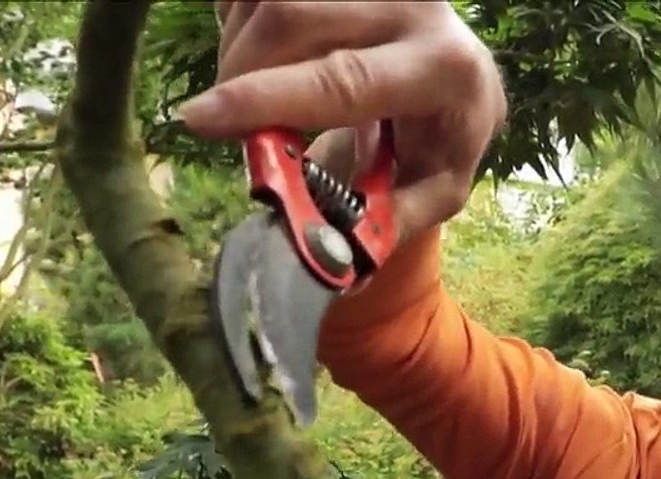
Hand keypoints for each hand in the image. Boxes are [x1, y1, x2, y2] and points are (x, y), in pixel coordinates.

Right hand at [179, 1, 506, 240]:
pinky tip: (267, 51)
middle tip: (230, 122)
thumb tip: (333, 270)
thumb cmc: (439, 137)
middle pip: (292, 20)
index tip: (199, 119)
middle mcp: (418, 6)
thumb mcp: (433, 189)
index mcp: (445, 70)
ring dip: (238, 47)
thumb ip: (385, 225)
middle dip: (241, 74)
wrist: (461, 78)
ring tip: (256, 90)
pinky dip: (242, 18)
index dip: (264, 99)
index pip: (343, 79)